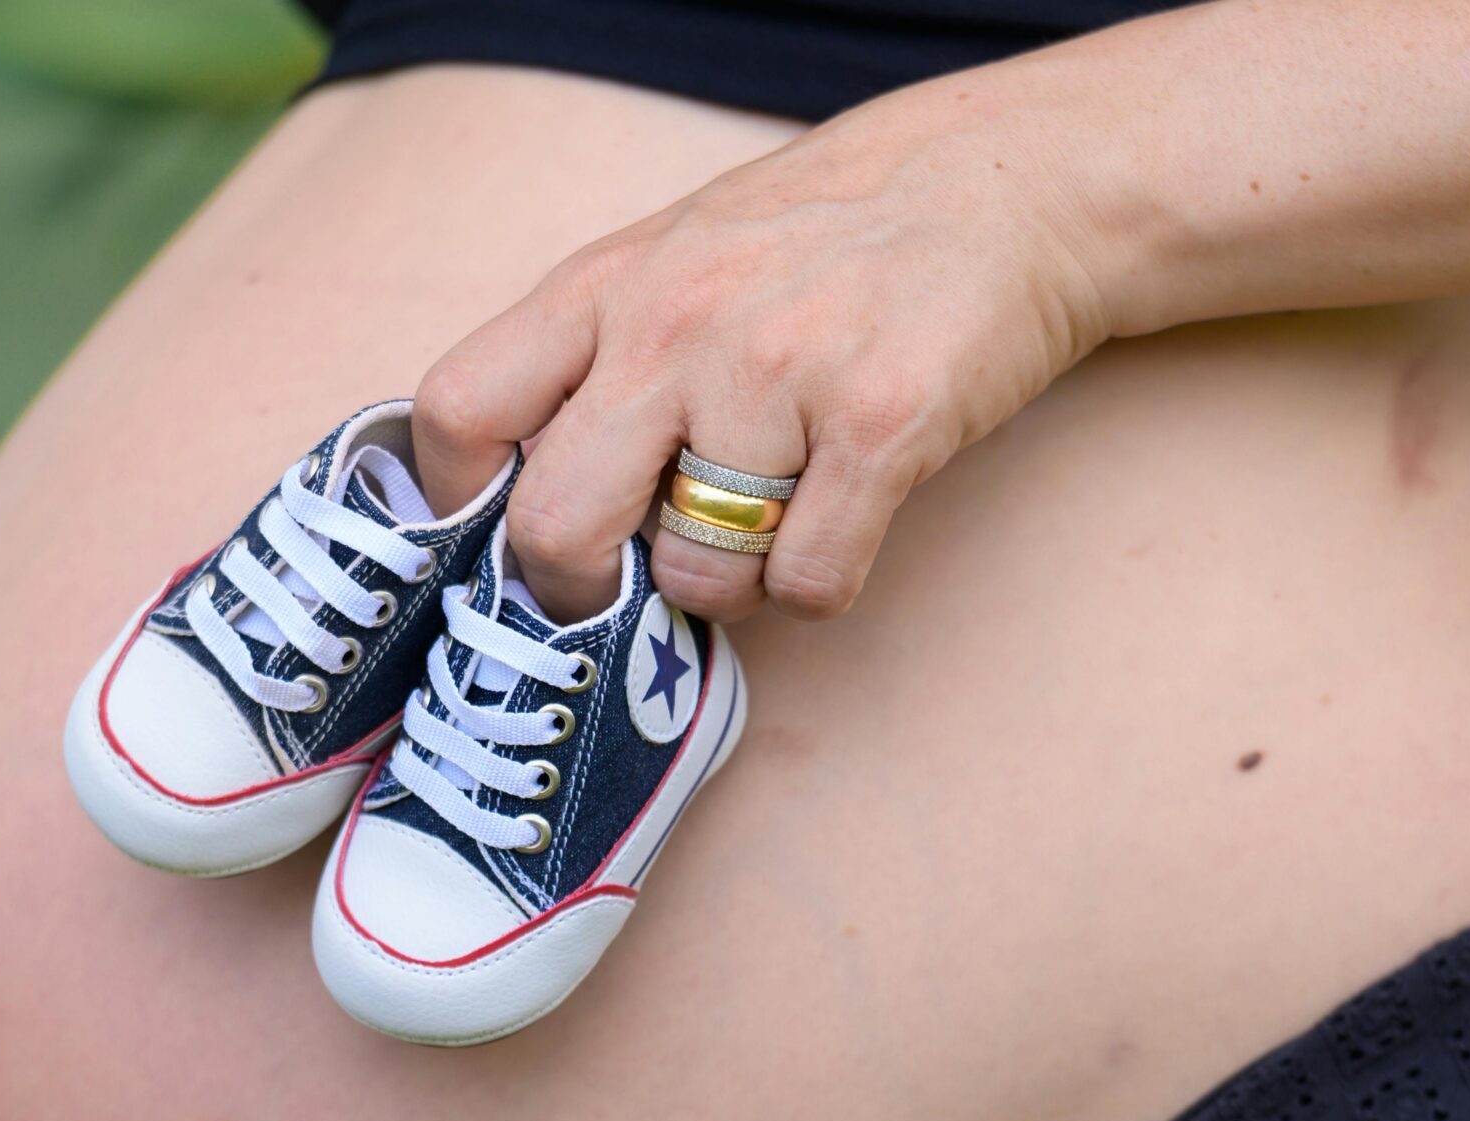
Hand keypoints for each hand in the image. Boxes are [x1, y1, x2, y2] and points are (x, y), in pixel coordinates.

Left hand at [411, 74, 1117, 621]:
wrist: (1011, 182)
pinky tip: (844, 521)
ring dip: (728, 584)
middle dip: (583, 589)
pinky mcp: (880, 425)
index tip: (500, 532)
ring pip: (695, 574)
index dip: (458, 501)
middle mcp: (675, 326)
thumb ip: (596, 355)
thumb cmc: (828, 237)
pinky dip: (819, 582)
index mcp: (606, 284)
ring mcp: (777, 376)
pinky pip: (806, 582)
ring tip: (770, 522)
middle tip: (627, 583)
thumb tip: (526, 498)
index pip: (461, 410)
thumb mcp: (678, 256)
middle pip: (556, 526)